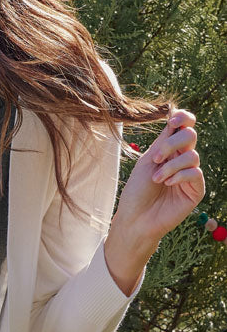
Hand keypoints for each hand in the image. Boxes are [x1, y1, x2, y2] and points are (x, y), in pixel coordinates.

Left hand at [114, 108, 205, 244]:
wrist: (136, 218)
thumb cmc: (137, 191)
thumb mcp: (147, 161)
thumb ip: (163, 141)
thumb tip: (174, 113)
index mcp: (169, 149)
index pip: (185, 126)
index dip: (183, 118)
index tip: (172, 121)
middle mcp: (182, 159)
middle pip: (190, 136)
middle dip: (172, 144)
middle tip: (156, 158)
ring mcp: (190, 174)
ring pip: (192, 155)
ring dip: (171, 166)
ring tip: (157, 179)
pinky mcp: (196, 190)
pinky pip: (195, 173)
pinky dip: (179, 176)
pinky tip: (167, 184)